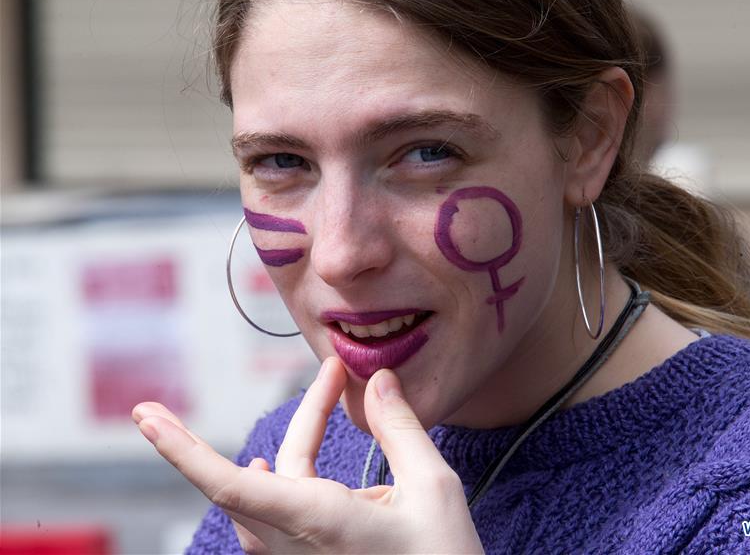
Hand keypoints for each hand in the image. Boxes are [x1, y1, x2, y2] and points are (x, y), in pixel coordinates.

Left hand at [132, 358, 483, 553]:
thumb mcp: (434, 489)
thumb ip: (401, 429)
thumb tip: (379, 381)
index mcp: (318, 523)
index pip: (229, 485)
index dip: (182, 450)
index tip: (146, 419)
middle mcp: (295, 544)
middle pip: (251, 477)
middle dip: (255, 429)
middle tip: (251, 390)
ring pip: (270, 493)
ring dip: (296, 444)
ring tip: (331, 394)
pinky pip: (281, 515)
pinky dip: (293, 475)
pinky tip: (300, 458)